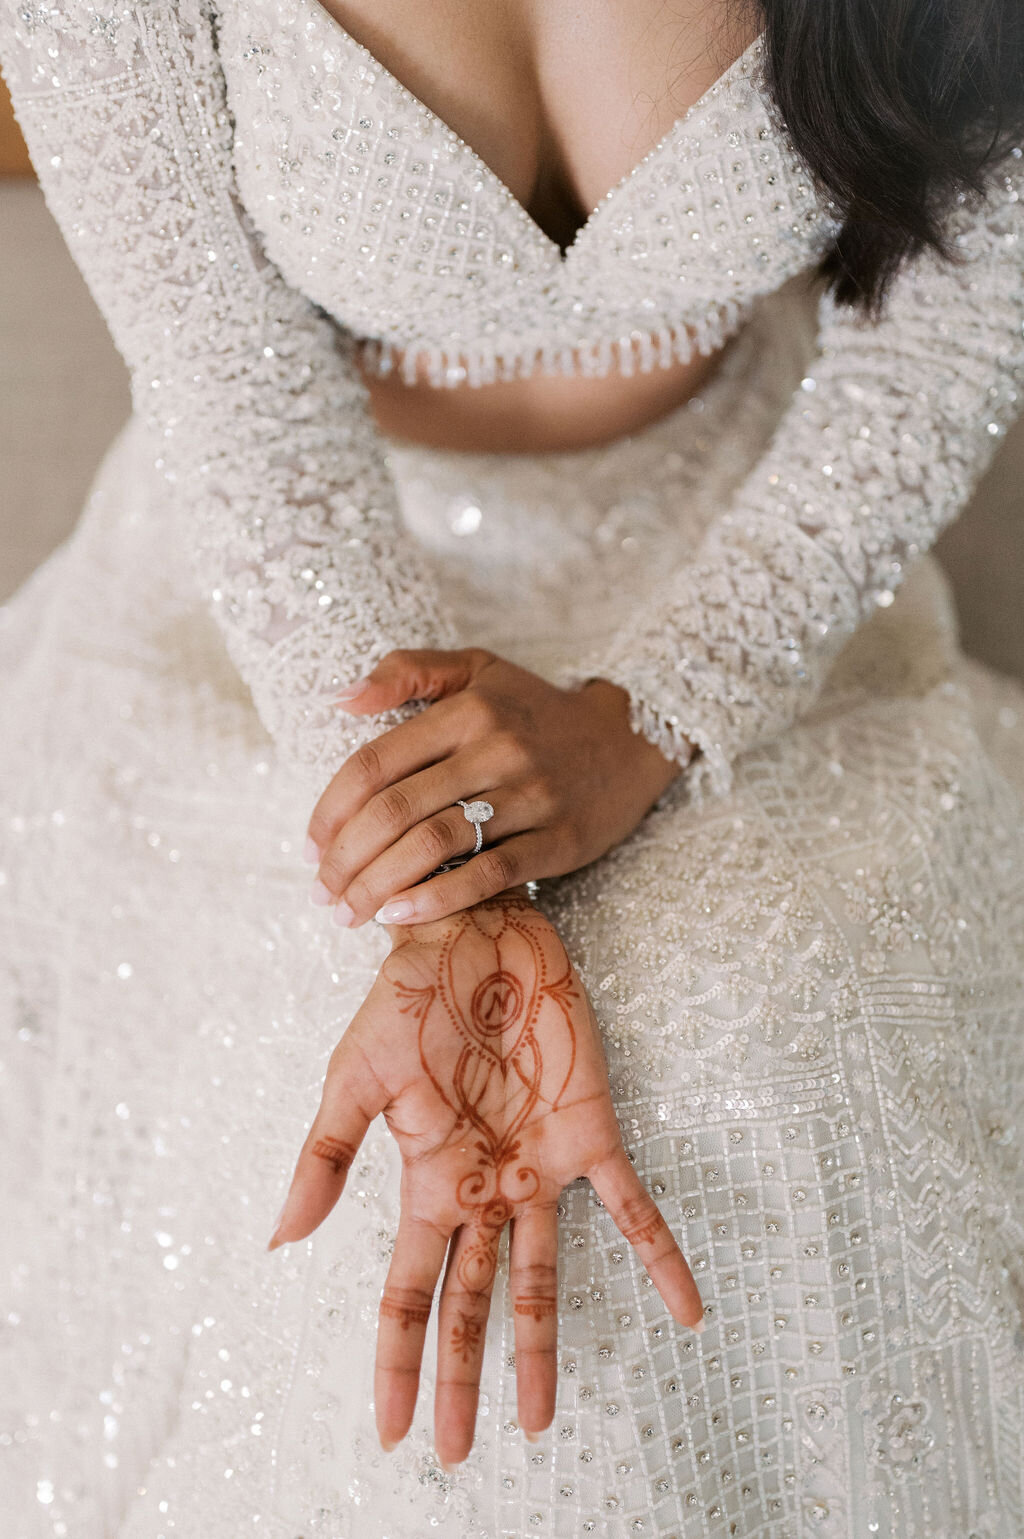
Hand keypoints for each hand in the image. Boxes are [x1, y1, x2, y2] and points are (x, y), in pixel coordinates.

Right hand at [269, 895, 703, 1465]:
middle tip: (457, 1455)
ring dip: (541, 1347)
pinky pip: (633, 1208)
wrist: (473, 932)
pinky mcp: (591, 1131)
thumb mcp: (353, 1076)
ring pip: (543, 1277)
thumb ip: (325, 1157)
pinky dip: (661, 1260)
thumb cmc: (408, 999)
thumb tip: (281, 1239)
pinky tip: (688, 1311)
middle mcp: (485, 1189)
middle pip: (470, 1303)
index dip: (398, 1360)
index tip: (392, 1431)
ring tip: (541, 1420)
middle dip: (462, 1378)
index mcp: (428, 1182)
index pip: (408, 1291)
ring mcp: (539, 1167)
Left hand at [305, 647, 693, 926]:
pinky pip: (489, 874)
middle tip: (321, 894)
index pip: (375, 763)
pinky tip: (400, 916)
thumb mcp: (477, 669)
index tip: (309, 847)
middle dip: (346, 861)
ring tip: (349, 914)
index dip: (331, 810)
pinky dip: (437, 899)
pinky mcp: (559, 840)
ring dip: (378, 887)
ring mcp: (530, 797)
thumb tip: (342, 699)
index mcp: (467, 709)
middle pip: (396, 812)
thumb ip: (407, 670)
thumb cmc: (535, 708)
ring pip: (435, 846)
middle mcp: (496, 750)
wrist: (630, 739)